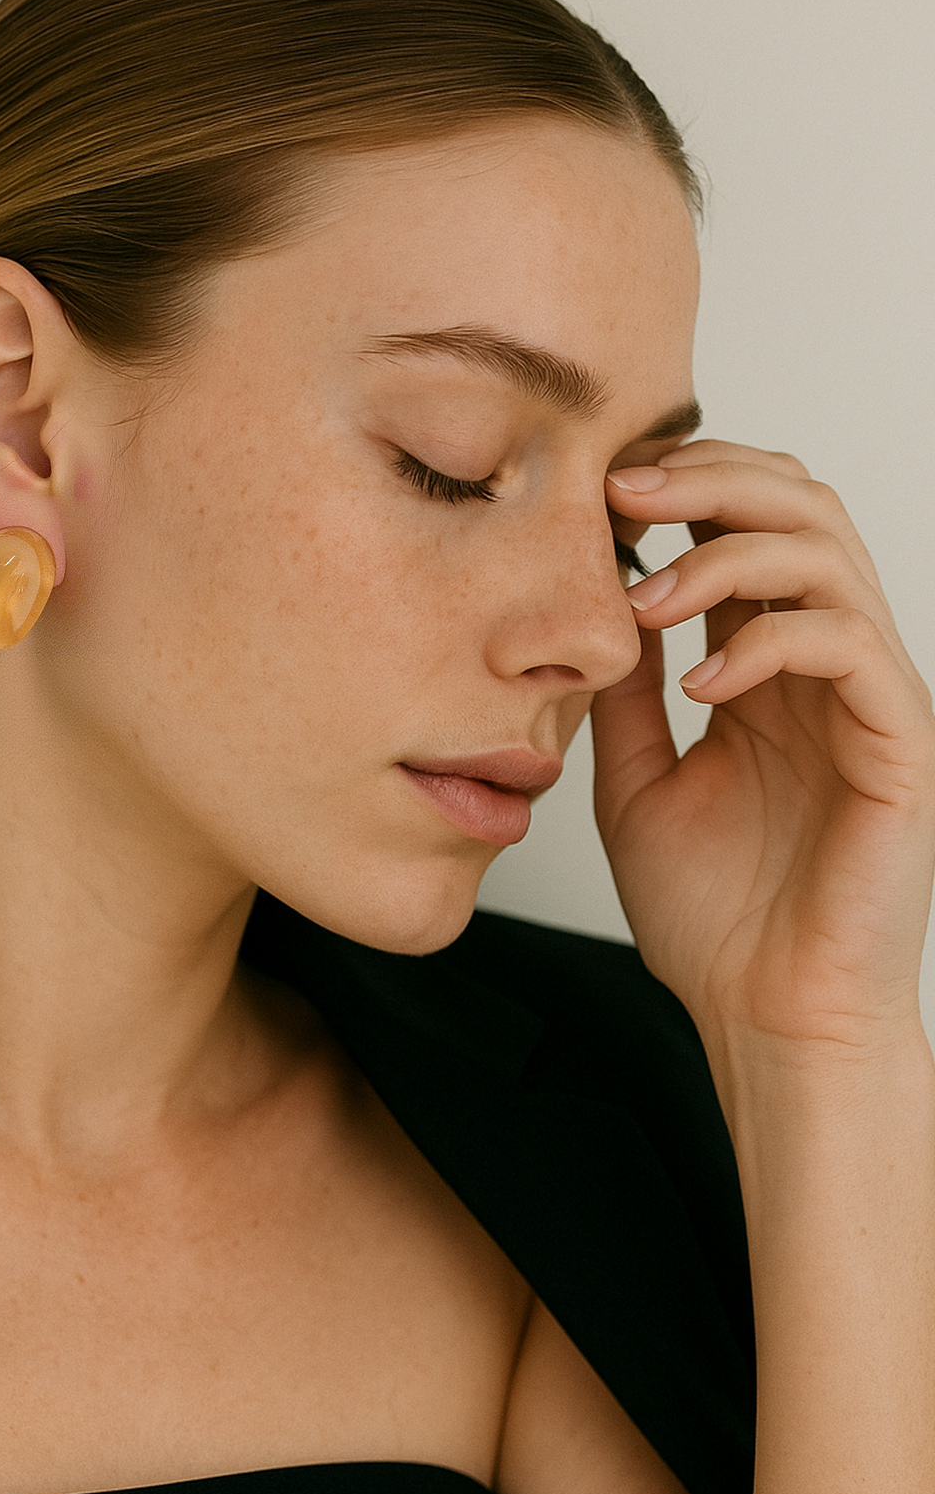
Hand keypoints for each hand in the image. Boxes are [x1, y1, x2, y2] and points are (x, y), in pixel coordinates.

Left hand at [591, 441, 934, 1048]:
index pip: (747, 528)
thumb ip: (626, 698)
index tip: (596, 491)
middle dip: (710, 478)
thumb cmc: (714, 919)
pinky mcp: (900, 741)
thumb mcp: (636, 785)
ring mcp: (868, 697)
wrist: (765, 1015)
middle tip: (620, 490)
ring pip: (828, 555)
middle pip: (799, 508)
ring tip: (644, 599)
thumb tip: (592, 614)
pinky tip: (700, 684)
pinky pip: (849, 644)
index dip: (685, 486)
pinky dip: (767, 641)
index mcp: (766, 669)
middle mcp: (824, 667)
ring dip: (726, 553)